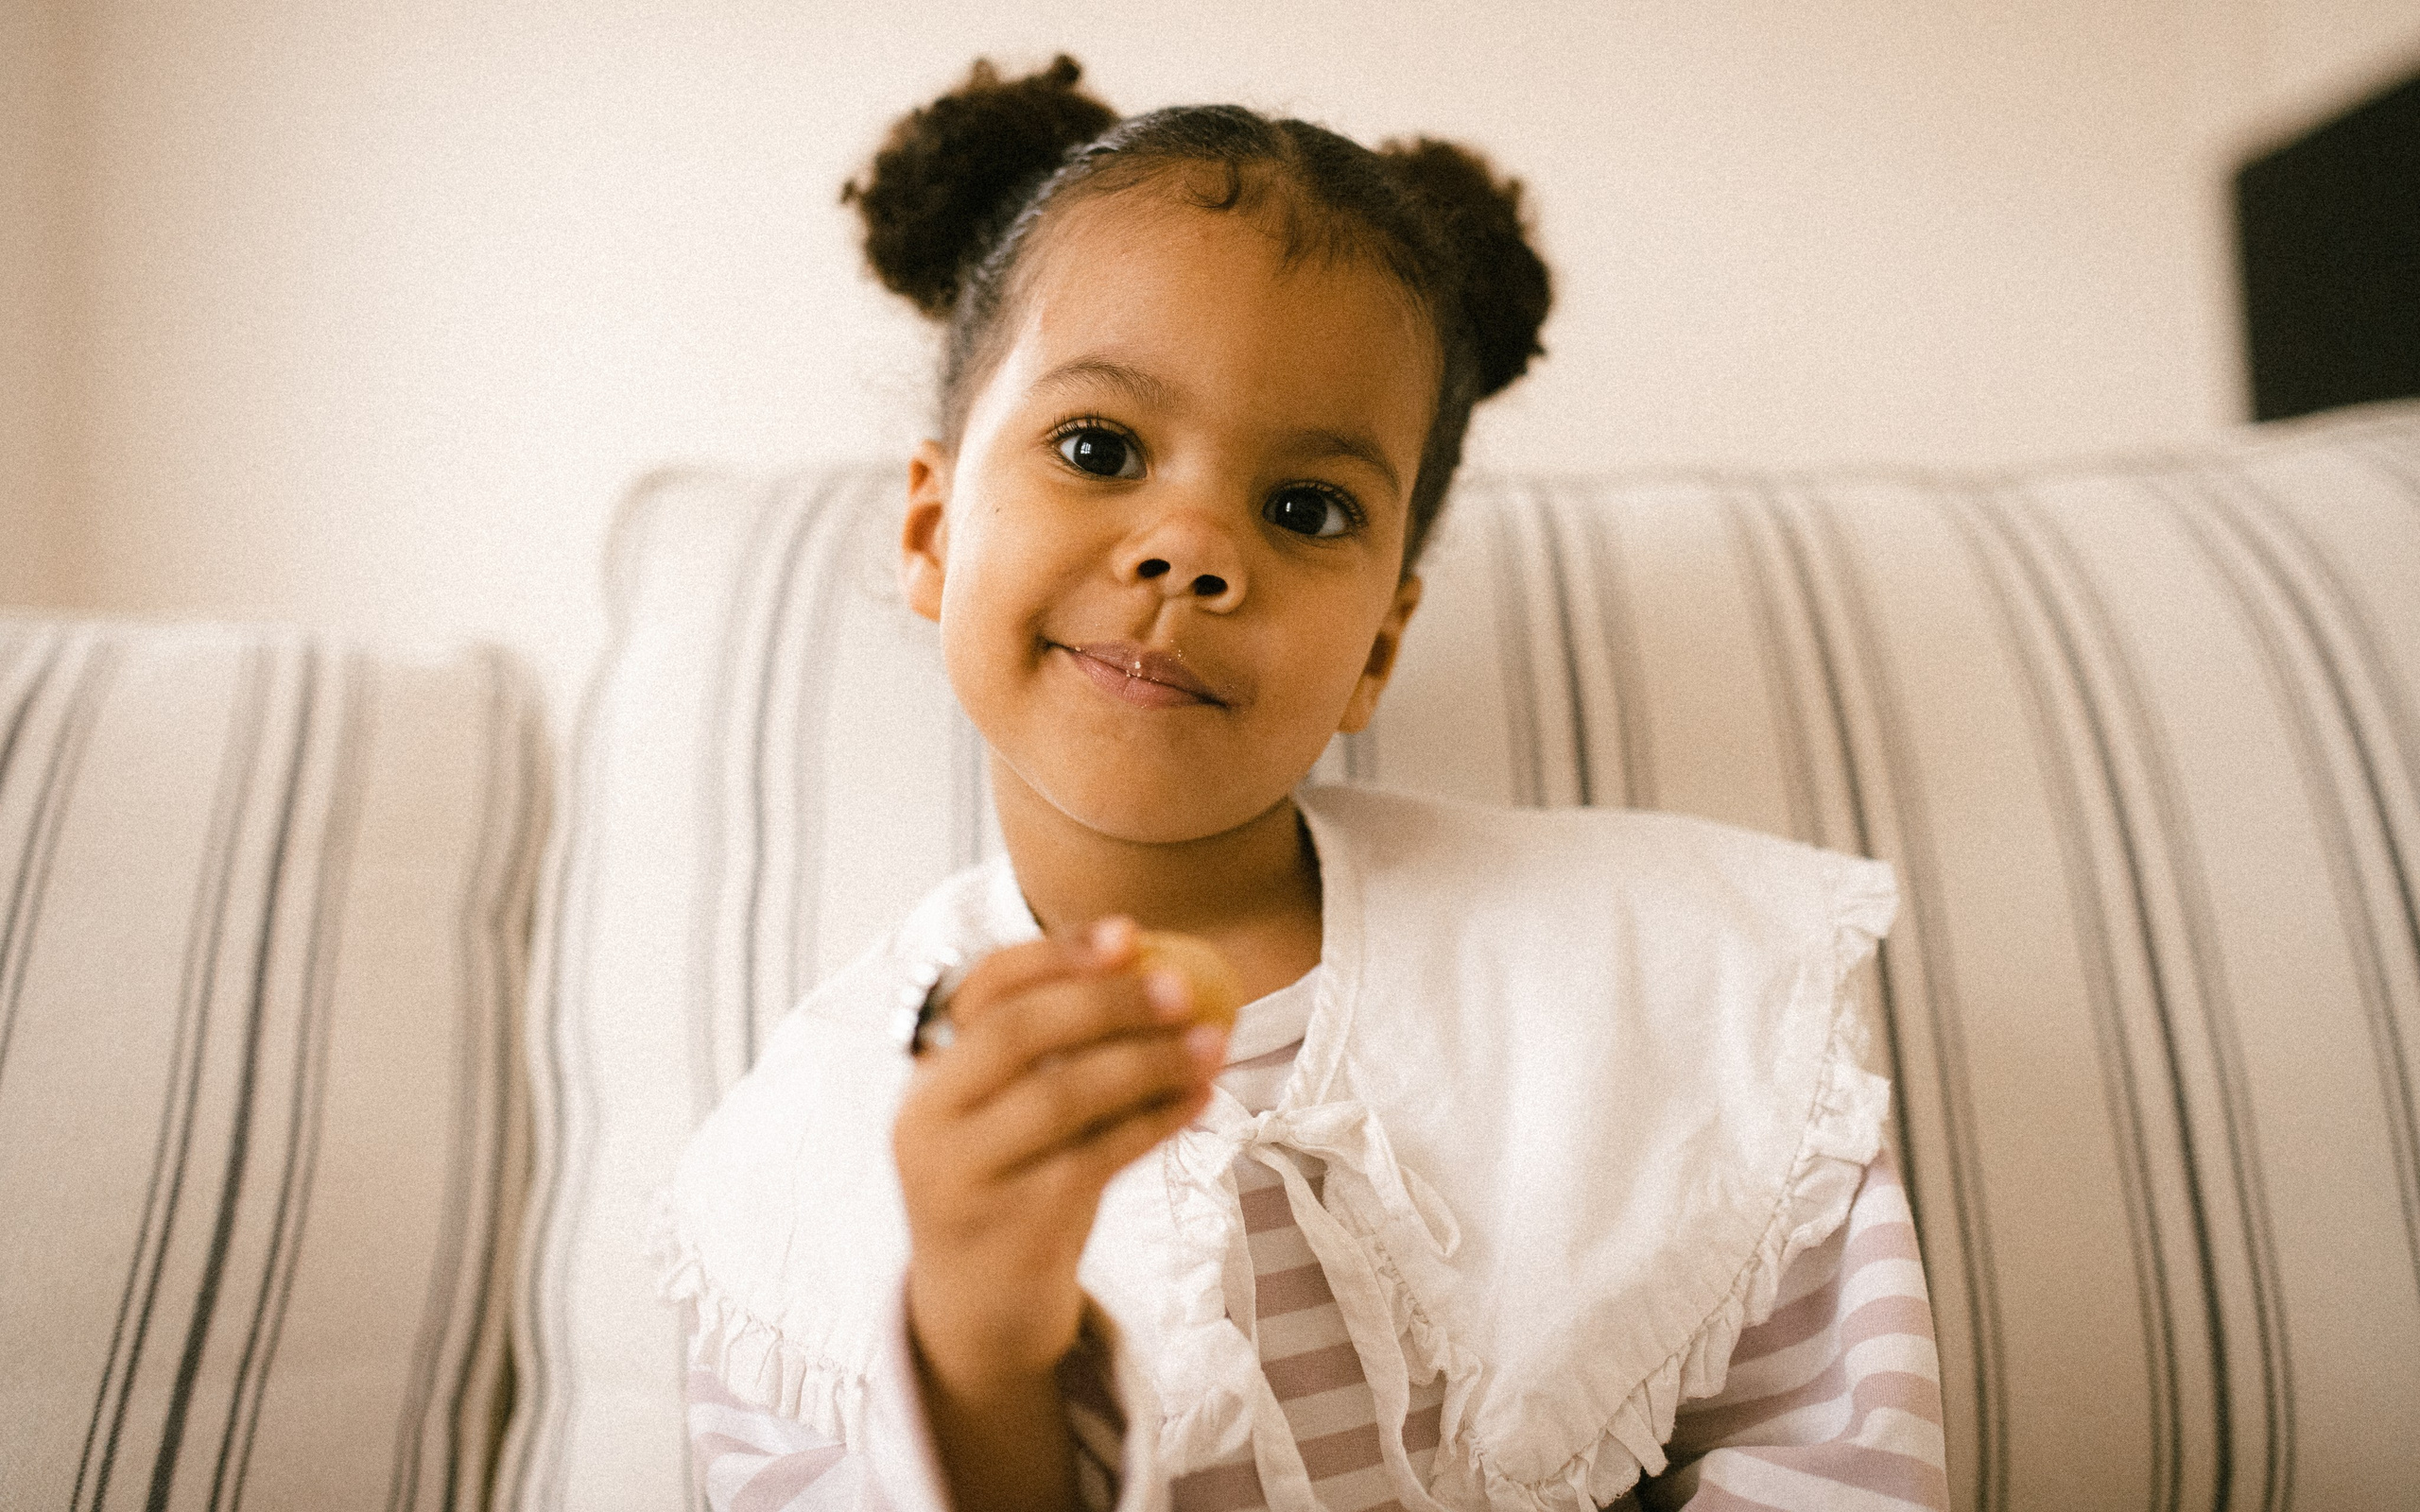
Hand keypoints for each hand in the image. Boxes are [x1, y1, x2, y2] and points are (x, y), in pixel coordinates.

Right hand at [893, 917, 1223, 1507]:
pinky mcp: (1013, 1227)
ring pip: (1060, 1097)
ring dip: (1147, 1061)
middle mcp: (929, 1120)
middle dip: (1106, 1001)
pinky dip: (1154, 1122)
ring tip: (1212, 1043)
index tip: (1131, 932)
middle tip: (1183, 987)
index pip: (980, 989)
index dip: (1054, 953)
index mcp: (925, 1073)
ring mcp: (965, 1177)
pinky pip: (1095, 1158)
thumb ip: (1049, 1046)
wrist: (976, 1306)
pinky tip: (1200, 1101)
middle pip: (1016, 1034)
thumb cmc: (1010, 1179)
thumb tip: (1150, 961)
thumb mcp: (1004, 1110)